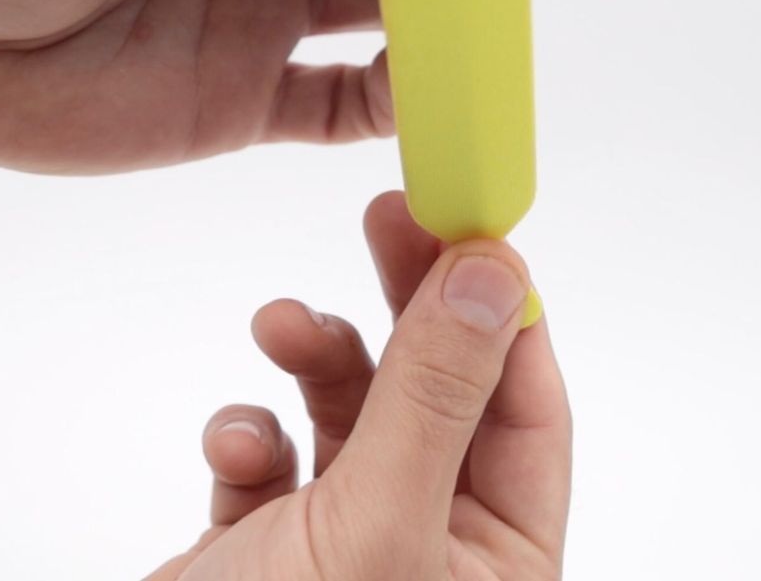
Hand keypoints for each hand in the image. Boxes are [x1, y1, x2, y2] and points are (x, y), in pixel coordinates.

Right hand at [147, 191, 570, 580]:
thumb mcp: (376, 523)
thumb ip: (434, 396)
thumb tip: (491, 276)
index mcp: (497, 564)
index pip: (526, 408)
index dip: (502, 312)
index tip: (470, 226)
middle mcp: (432, 546)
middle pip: (437, 388)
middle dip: (408, 303)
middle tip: (390, 215)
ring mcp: (349, 537)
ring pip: (350, 406)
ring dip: (313, 358)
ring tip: (278, 325)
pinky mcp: (272, 538)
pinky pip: (276, 452)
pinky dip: (251, 433)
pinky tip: (234, 450)